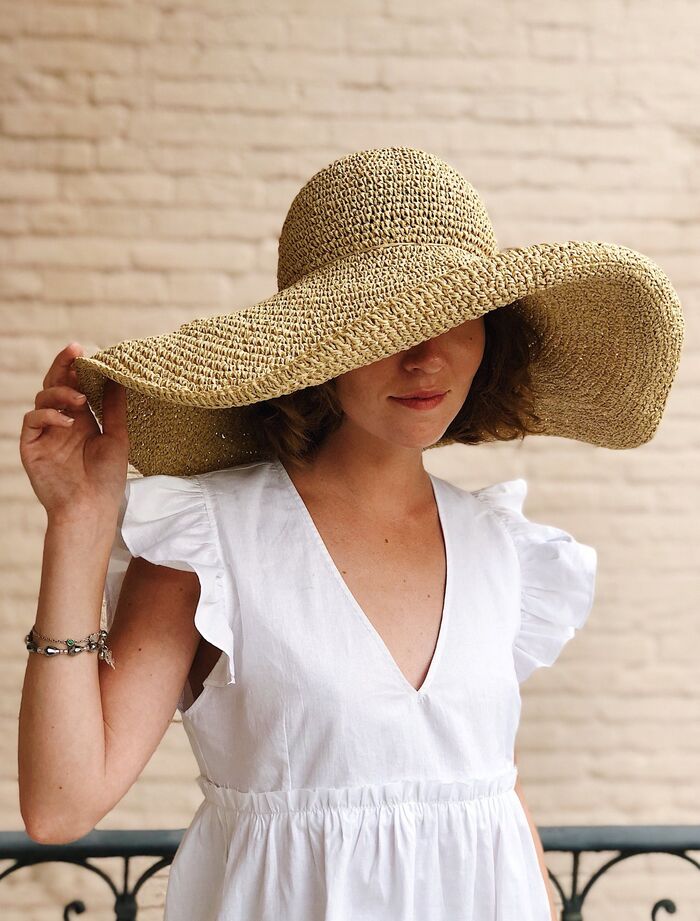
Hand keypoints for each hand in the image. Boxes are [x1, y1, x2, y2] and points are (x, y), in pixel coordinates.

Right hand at [19, 342, 129, 522]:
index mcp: (82, 420)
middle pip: (55, 385)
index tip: (86, 351)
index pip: (76, 386)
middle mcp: (61, 423)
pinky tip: (68, 421)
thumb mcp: (117, 438)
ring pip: (42, 398)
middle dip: (63, 366)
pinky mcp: (31, 446)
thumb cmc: (107, 479)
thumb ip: (115, 408)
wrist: (91, 509)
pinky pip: (32, 420)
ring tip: (81, 399)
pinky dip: (48, 414)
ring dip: (61, 392)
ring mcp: (45, 434)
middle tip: (75, 351)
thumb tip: (118, 377)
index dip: (78, 368)